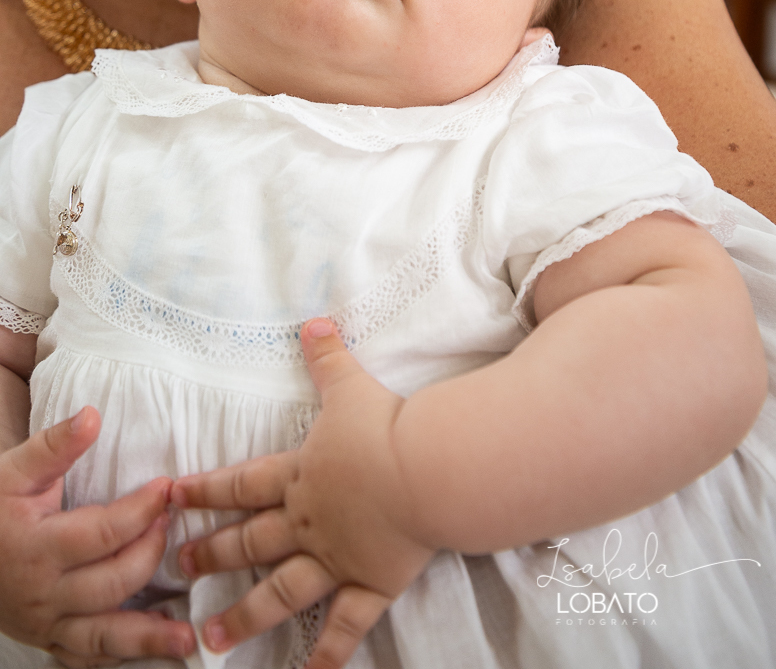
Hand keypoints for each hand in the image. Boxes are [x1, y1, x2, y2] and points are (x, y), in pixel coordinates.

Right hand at [0, 406, 195, 667]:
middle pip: (111, 582)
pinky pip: (87, 659)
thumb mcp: (14, 470)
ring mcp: (44, 624)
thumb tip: (92, 415)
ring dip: (148, 638)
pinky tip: (156, 653)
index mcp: (36, 547)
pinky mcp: (47, 641)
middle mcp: (42, 594)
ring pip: (103, 636)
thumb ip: (55, 445)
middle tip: (173, 523)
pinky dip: (122, 659)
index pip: (102, 532)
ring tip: (187, 636)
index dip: (141, 509)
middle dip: (150, 552)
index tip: (167, 487)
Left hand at [172, 319, 435, 668]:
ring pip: (281, 590)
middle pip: (251, 539)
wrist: (423, 471)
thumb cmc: (386, 428)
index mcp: (299, 475)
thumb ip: (328, 355)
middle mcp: (308, 522)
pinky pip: (346, 625)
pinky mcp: (370, 583)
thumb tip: (312, 320)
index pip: (241, 482)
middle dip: (214, 552)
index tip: (172, 497)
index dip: (206, 489)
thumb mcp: (351, 386)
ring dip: (245, 615)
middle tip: (181, 566)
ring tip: (212, 639)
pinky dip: (329, 653)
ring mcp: (336, 557)